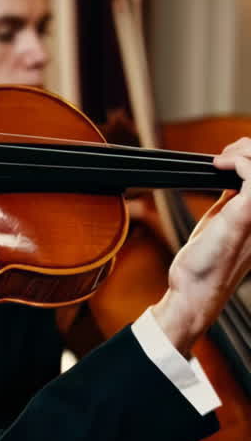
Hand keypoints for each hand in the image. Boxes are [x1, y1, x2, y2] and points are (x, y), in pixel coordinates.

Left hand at [151, 138, 250, 355]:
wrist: (195, 290)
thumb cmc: (205, 263)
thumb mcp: (224, 221)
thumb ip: (235, 199)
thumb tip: (231, 174)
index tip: (229, 157)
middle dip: (250, 150)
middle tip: (224, 156)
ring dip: (245, 153)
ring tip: (222, 158)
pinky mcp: (247, 214)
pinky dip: (238, 161)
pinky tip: (218, 164)